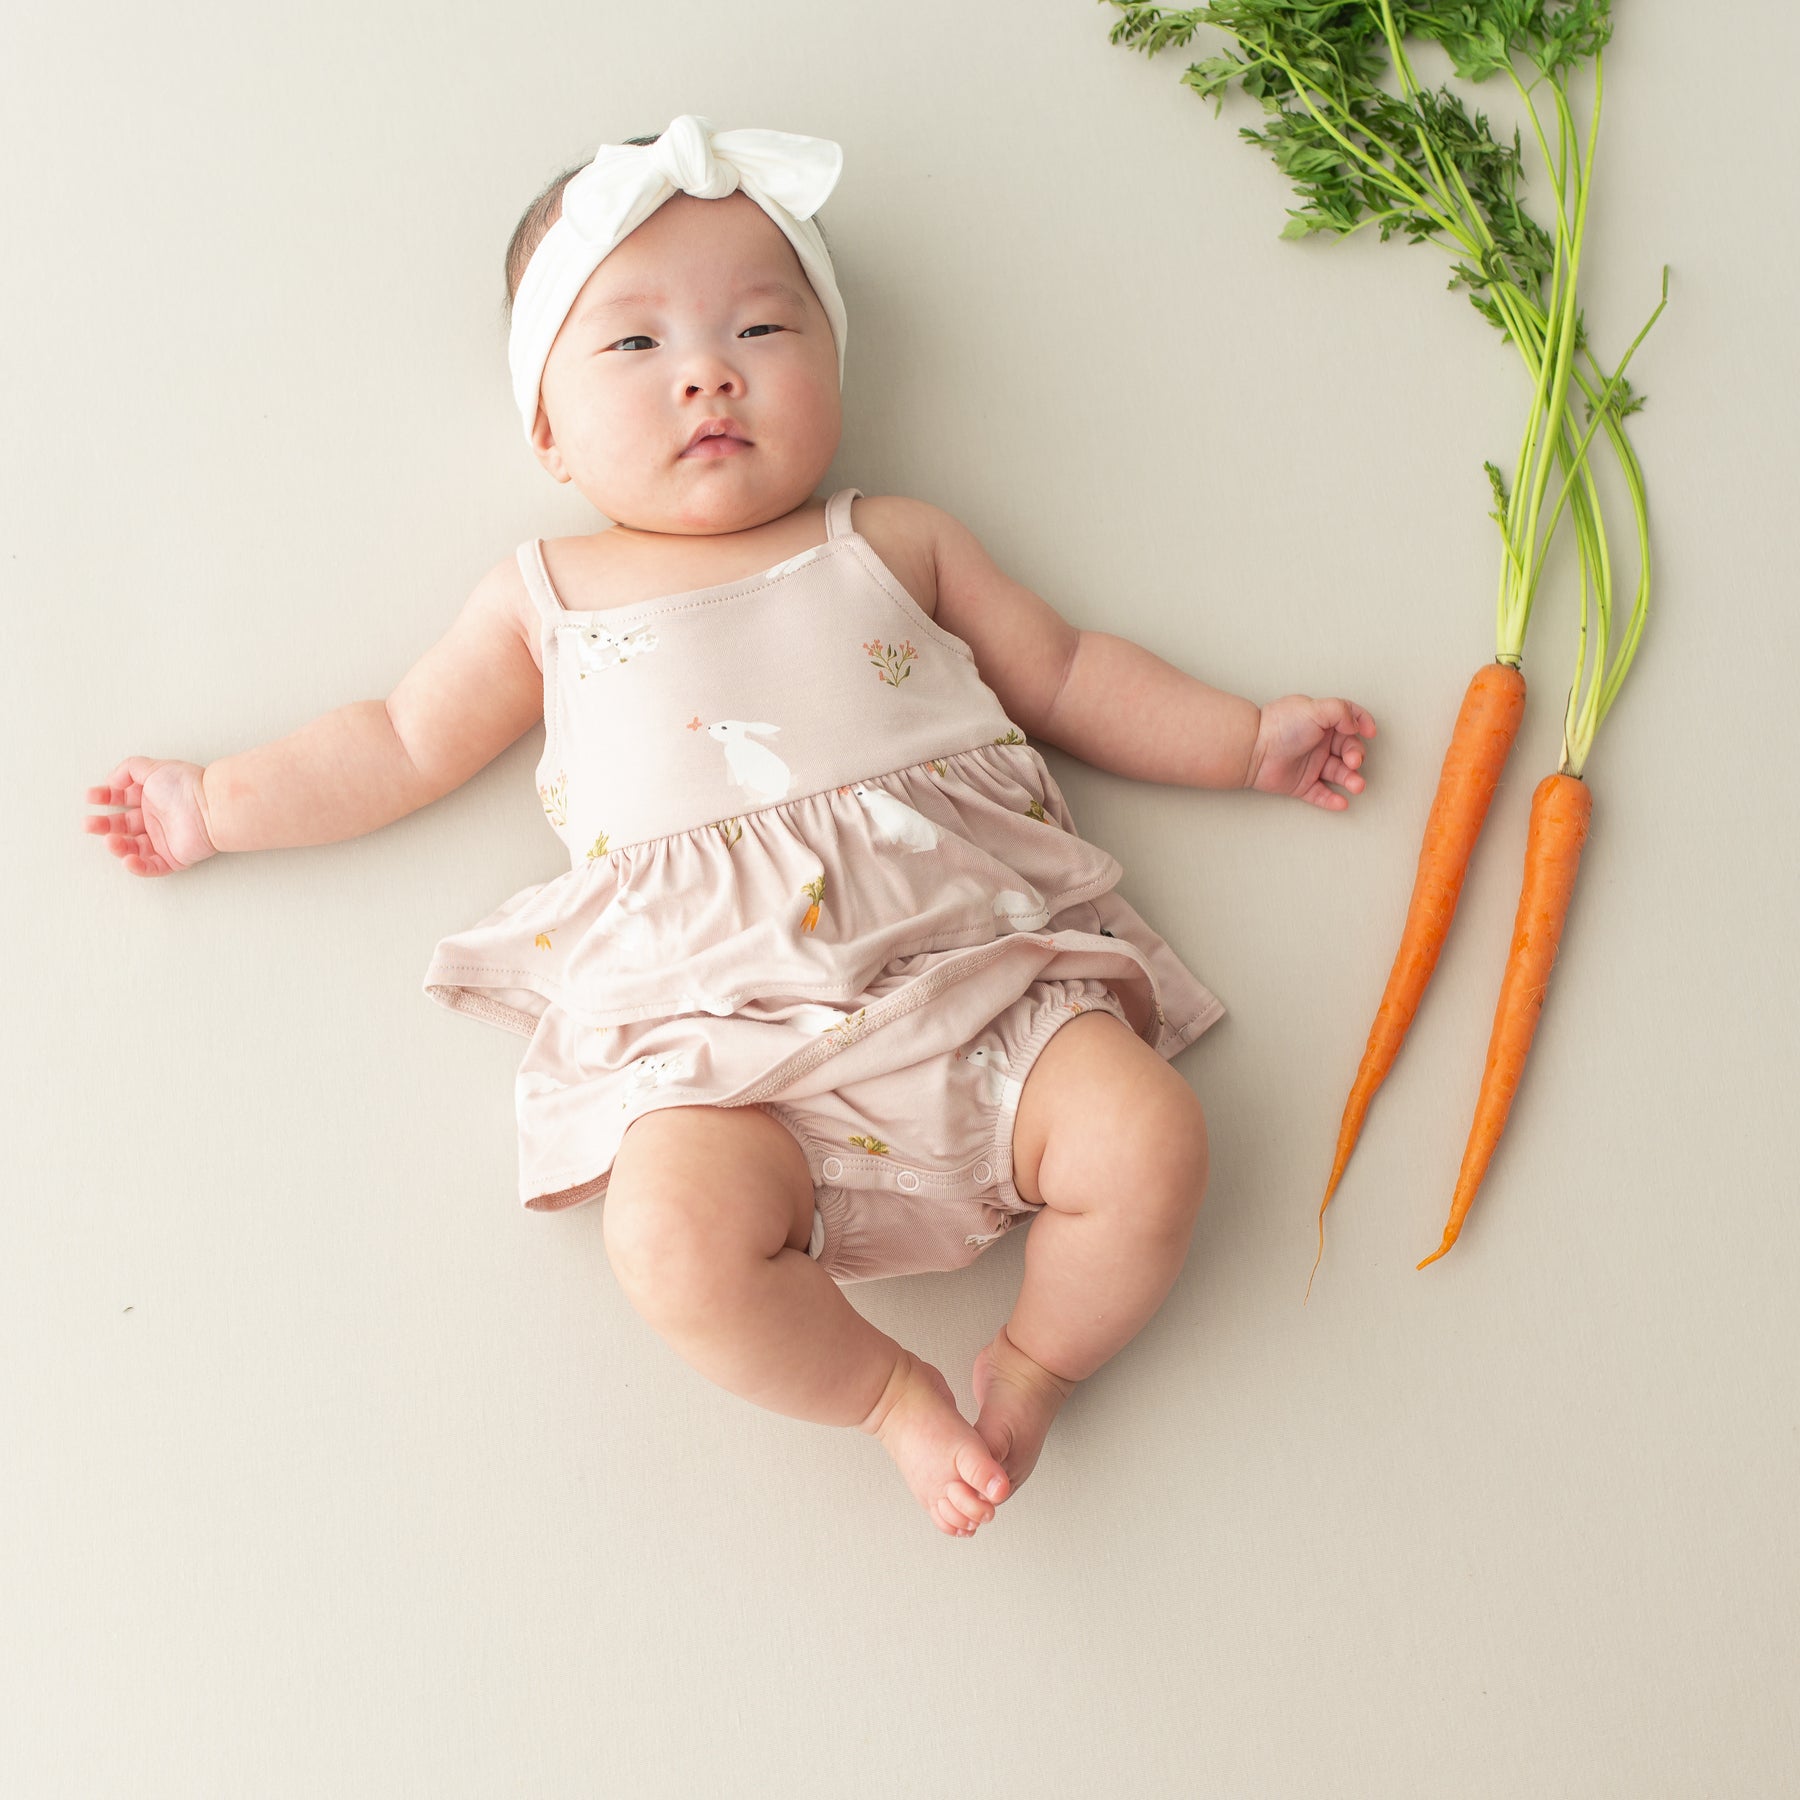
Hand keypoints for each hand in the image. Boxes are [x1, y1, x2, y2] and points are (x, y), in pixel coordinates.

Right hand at [82, 757, 218, 875]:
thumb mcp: (153, 768)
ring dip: (117, 846)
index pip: (121, 800)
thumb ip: (129, 769)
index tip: (91, 797)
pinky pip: (152, 867)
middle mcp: (156, 819)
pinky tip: (127, 859)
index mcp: (151, 798)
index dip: (105, 798)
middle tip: (89, 823)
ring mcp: (164, 839)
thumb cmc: (187, 786)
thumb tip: (111, 780)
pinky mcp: (174, 858)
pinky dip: (137, 866)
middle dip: (103, 825)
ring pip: (133, 848)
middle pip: (122, 826)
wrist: (212, 806)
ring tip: (110, 839)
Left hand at [1244, 695, 1376, 811]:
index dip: (1363, 723)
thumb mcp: (1315, 709)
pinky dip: (1332, 800)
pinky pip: (1321, 794)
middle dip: (1356, 755)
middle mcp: (1318, 742)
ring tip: (1356, 785)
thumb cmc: (1281, 726)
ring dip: (1351, 780)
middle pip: (1349, 749)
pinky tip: (1342, 802)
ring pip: (1339, 774)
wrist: (1253, 749)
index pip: (1350, 719)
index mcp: (1322, 721)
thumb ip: (1341, 711)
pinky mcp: (1301, 784)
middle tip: (1353, 761)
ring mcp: (1311, 764)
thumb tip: (1356, 724)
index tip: (1370, 732)